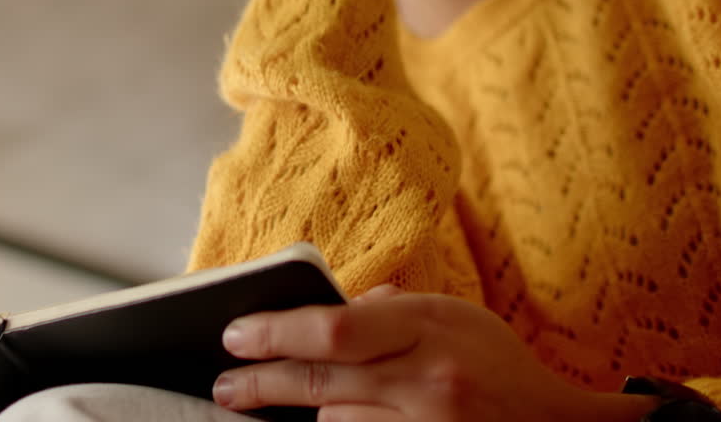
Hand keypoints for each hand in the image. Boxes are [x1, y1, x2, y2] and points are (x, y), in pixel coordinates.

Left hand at [214, 285, 658, 421]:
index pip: (333, 328)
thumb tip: (320, 310)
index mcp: (429, 327)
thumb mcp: (451, 316)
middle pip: (318, 383)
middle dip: (260, 383)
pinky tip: (334, 419)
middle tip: (225, 384)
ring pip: (332, 421)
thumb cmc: (496, 364)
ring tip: (299, 401)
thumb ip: (388, 309)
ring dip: (313, 412)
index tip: (235, 335)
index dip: (275, 333)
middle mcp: (426, 381)